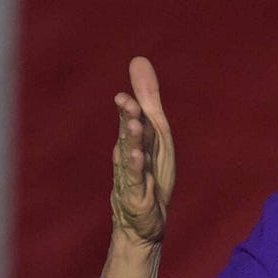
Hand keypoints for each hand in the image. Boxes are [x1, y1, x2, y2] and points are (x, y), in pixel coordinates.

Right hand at [110, 56, 174, 245]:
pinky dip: (138, 172)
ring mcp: (131, 176)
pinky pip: (137, 182)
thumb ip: (147, 98)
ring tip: (134, 127)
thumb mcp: (154, 132)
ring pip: (132, 156)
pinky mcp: (137, 197)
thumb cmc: (148, 170)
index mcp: (134, 139)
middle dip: (128, 119)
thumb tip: (138, 58)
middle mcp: (129, 155)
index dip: (127, 110)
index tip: (123, 96)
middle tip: (126, 103)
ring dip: (133, 141)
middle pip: (129, 134)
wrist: (142, 219)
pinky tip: (139, 160)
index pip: (130, 121)